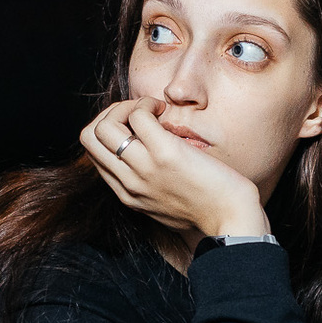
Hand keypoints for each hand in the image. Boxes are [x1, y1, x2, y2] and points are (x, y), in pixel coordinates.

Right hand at [81, 98, 269, 238]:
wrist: (232, 219)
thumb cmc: (209, 208)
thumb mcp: (167, 204)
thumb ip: (150, 185)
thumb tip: (147, 155)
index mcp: (128, 195)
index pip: (94, 154)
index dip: (110, 131)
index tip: (136, 128)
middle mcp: (129, 183)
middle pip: (89, 137)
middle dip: (110, 115)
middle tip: (139, 113)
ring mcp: (144, 169)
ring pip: (104, 126)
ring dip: (127, 107)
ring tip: (152, 111)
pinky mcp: (165, 154)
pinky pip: (138, 115)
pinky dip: (147, 104)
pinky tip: (164, 110)